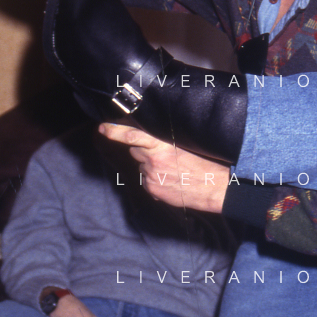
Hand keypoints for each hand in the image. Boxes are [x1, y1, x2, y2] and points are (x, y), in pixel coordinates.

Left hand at [99, 123, 229, 211]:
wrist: (213, 186)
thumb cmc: (203, 163)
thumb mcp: (185, 145)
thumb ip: (164, 142)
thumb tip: (150, 143)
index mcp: (162, 144)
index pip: (132, 135)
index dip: (115, 131)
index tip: (103, 128)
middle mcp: (153, 159)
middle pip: (135, 150)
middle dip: (143, 151)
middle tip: (161, 155)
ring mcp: (151, 175)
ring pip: (142, 166)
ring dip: (151, 166)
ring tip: (172, 170)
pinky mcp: (153, 188)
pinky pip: (148, 181)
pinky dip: (156, 180)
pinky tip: (171, 181)